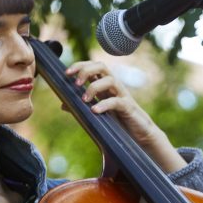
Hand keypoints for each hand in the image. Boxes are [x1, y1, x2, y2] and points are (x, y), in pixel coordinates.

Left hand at [65, 60, 185, 172]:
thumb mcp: (97, 114)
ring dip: (94, 87)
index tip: (66, 73)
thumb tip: (63, 104)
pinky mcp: (129, 108)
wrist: (140, 137)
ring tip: (84, 100)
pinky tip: (94, 111)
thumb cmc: (119, 124)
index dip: (80, 66)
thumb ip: (81, 108)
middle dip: (86, 70)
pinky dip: (104, 104)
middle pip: (102, 67)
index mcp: (106, 87)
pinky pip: (117, 102)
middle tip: (75, 82)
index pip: (94, 67)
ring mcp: (123, 96)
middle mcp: (115, 88)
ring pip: (110, 80)